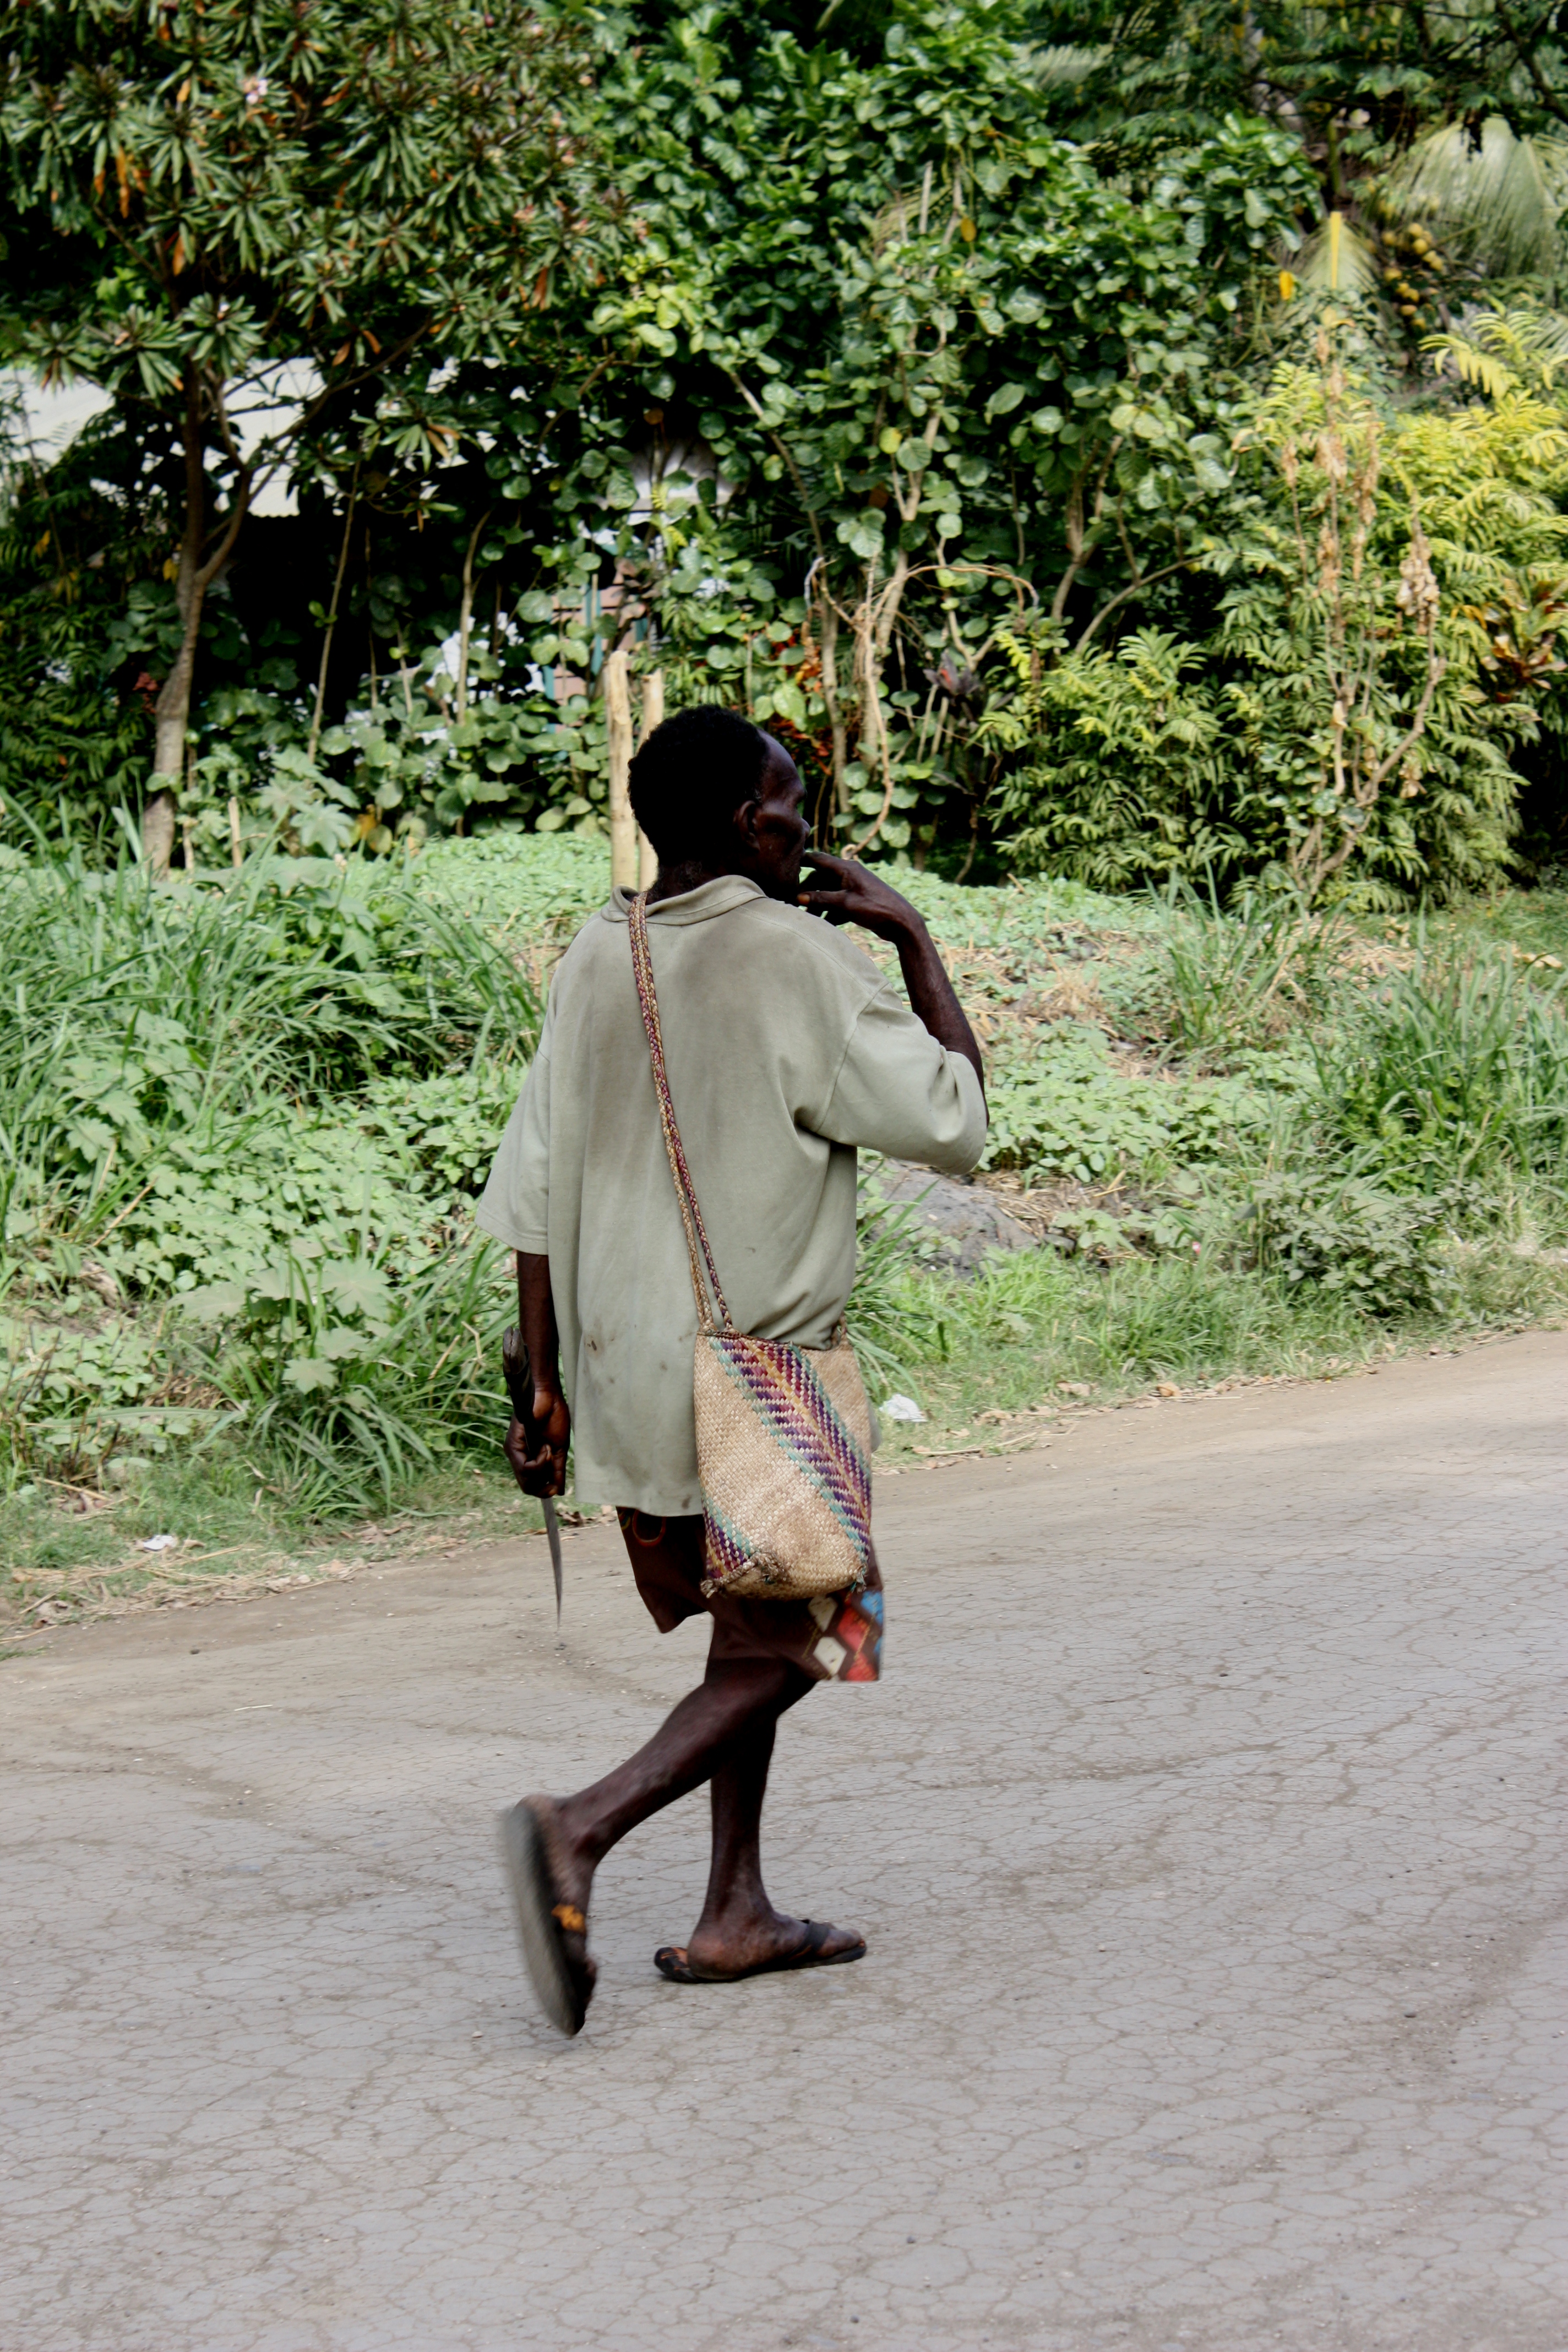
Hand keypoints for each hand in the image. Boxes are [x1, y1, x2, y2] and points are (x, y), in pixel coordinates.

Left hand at [502, 1381, 570, 1498]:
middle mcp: (518, 1456)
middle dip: (543, 1487)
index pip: (531, 1485)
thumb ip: (557, 1470)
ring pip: (525, 1479)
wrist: (549, 1396)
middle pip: (526, 1487)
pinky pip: (525, 1467)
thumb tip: (559, 1491)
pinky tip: (546, 1449)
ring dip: (543, 1470)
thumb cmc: (554, 1417)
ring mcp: (513, 1451)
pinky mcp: (512, 1444)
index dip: (544, 1491)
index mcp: (528, 1457)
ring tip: (550, 1452)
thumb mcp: (559, 1450)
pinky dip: (539, 1463)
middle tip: (554, 1479)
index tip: (556, 1488)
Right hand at [798, 850, 925, 943]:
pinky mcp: (858, 901)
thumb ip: (822, 899)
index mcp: (847, 869)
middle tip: (794, 903)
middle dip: (808, 891)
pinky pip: (838, 904)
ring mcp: (854, 888)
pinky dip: (831, 912)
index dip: (801, 860)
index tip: (786, 864)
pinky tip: (824, 924)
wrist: (902, 922)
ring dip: (818, 904)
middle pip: (821, 879)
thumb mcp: (845, 904)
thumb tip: (799, 897)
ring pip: (829, 893)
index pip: (818, 859)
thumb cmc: (876, 908)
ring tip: (808, 918)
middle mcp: (850, 875)